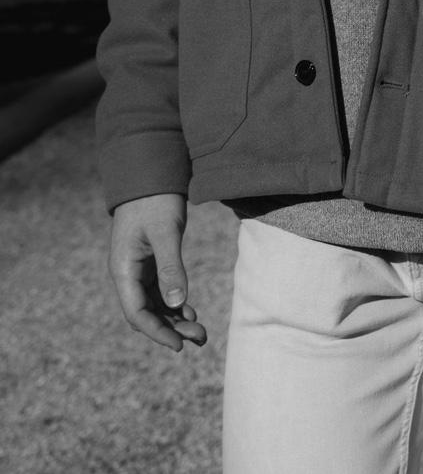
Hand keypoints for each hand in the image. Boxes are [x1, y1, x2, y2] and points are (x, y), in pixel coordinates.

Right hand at [108, 193, 206, 351]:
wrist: (149, 175)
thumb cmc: (156, 201)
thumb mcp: (165, 233)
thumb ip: (170, 267)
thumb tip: (176, 304)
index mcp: (123, 270)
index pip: (137, 313)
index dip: (158, 332)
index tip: (179, 346)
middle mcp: (127, 273)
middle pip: (146, 312)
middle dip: (171, 329)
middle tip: (200, 339)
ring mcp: (137, 268)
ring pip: (154, 303)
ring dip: (174, 318)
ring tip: (199, 331)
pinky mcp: (149, 261)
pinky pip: (159, 290)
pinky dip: (174, 302)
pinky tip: (189, 310)